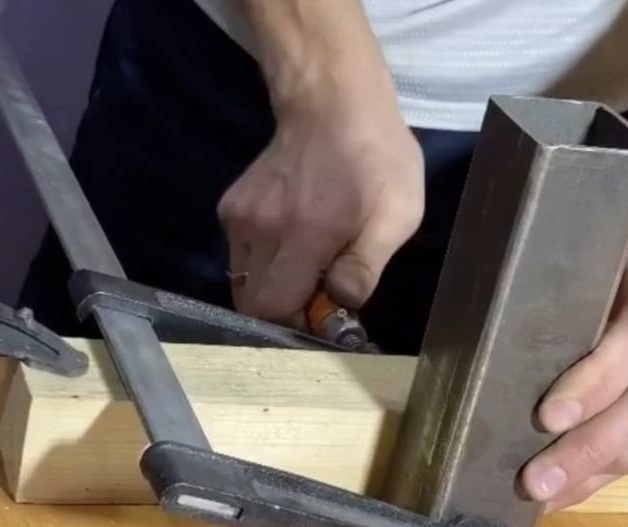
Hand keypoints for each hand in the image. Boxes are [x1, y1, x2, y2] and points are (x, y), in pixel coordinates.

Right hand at [218, 95, 423, 321]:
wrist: (334, 102)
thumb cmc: (376, 158)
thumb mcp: (397, 214)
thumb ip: (365, 266)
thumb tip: (342, 306)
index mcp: (304, 234)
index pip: (274, 307)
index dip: (297, 323)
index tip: (324, 315)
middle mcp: (260, 228)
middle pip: (252, 302)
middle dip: (284, 310)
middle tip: (317, 294)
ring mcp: (239, 216)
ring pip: (243, 280)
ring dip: (272, 286)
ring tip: (307, 266)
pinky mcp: (231, 207)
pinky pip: (240, 255)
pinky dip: (263, 262)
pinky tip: (291, 242)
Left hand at [521, 196, 627, 511]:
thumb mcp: (606, 247)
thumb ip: (572, 289)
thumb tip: (502, 337)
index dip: (594, 381)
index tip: (548, 416)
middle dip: (586, 450)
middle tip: (534, 481)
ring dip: (590, 474)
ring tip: (540, 497)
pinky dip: (600, 477)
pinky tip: (562, 496)